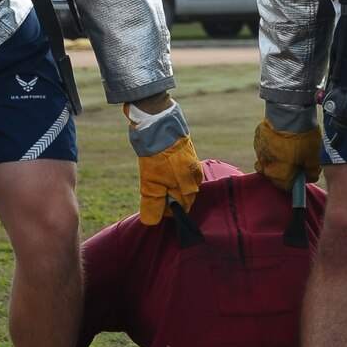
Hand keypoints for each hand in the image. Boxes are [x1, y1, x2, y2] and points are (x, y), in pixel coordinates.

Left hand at [125, 98, 201, 225]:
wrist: (158, 123)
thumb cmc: (156, 155)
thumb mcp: (151, 183)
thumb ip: (153, 204)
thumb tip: (151, 223)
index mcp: (189, 187)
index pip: (181, 209)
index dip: (165, 209)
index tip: (153, 202)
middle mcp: (195, 178)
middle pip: (182, 197)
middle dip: (168, 197)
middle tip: (153, 186)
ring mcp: (193, 165)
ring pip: (181, 183)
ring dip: (169, 184)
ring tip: (156, 175)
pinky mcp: (188, 154)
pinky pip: (181, 171)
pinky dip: (171, 173)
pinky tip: (162, 167)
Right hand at [253, 117, 321, 190]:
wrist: (289, 112)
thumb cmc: (302, 136)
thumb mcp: (313, 155)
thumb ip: (311, 170)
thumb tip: (310, 176)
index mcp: (280, 174)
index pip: (287, 187)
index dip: (297, 182)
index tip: (303, 174)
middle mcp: (266, 166)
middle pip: (275, 176)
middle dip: (286, 172)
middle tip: (297, 161)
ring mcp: (260, 152)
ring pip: (267, 163)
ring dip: (276, 160)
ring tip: (288, 149)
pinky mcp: (257, 140)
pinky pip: (263, 149)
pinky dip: (271, 148)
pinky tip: (280, 140)